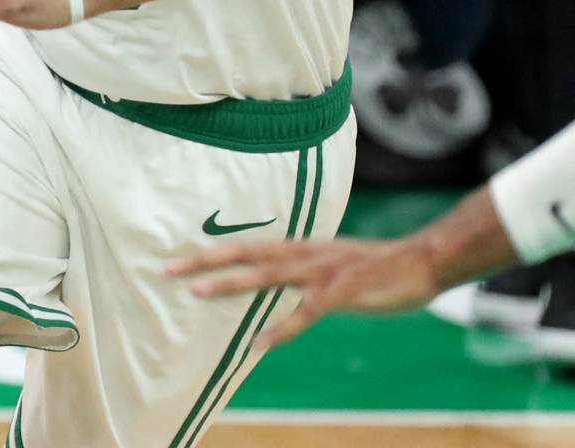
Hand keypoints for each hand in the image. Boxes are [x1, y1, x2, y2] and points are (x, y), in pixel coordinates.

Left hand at [168, 235, 442, 347]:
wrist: (422, 261)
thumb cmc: (376, 265)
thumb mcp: (331, 260)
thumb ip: (302, 266)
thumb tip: (277, 274)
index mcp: (300, 247)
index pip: (247, 246)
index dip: (212, 251)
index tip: (178, 256)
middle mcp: (303, 254)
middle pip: (245, 255)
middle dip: (205, 262)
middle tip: (168, 269)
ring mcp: (321, 273)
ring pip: (266, 277)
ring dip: (230, 285)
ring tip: (198, 294)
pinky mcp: (341, 293)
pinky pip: (304, 313)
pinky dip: (279, 328)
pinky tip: (257, 343)